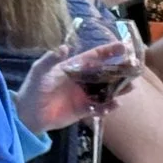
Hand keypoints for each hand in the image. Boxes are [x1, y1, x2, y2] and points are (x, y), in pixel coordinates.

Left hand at [15, 38, 135, 133]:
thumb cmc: (32, 90)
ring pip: (106, 90)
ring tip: (130, 87)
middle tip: (134, 69)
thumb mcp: (39, 72)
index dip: (108, 51)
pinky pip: (99, 108)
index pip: (94, 56)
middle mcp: (82, 80)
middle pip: (105, 73)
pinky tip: (113, 106)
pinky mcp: (83, 110)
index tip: (123, 46)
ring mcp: (84, 95)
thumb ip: (51, 59)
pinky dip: (107, 107)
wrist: (27, 115)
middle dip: (120, 70)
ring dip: (118, 89)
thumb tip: (64, 47)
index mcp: (73, 67)